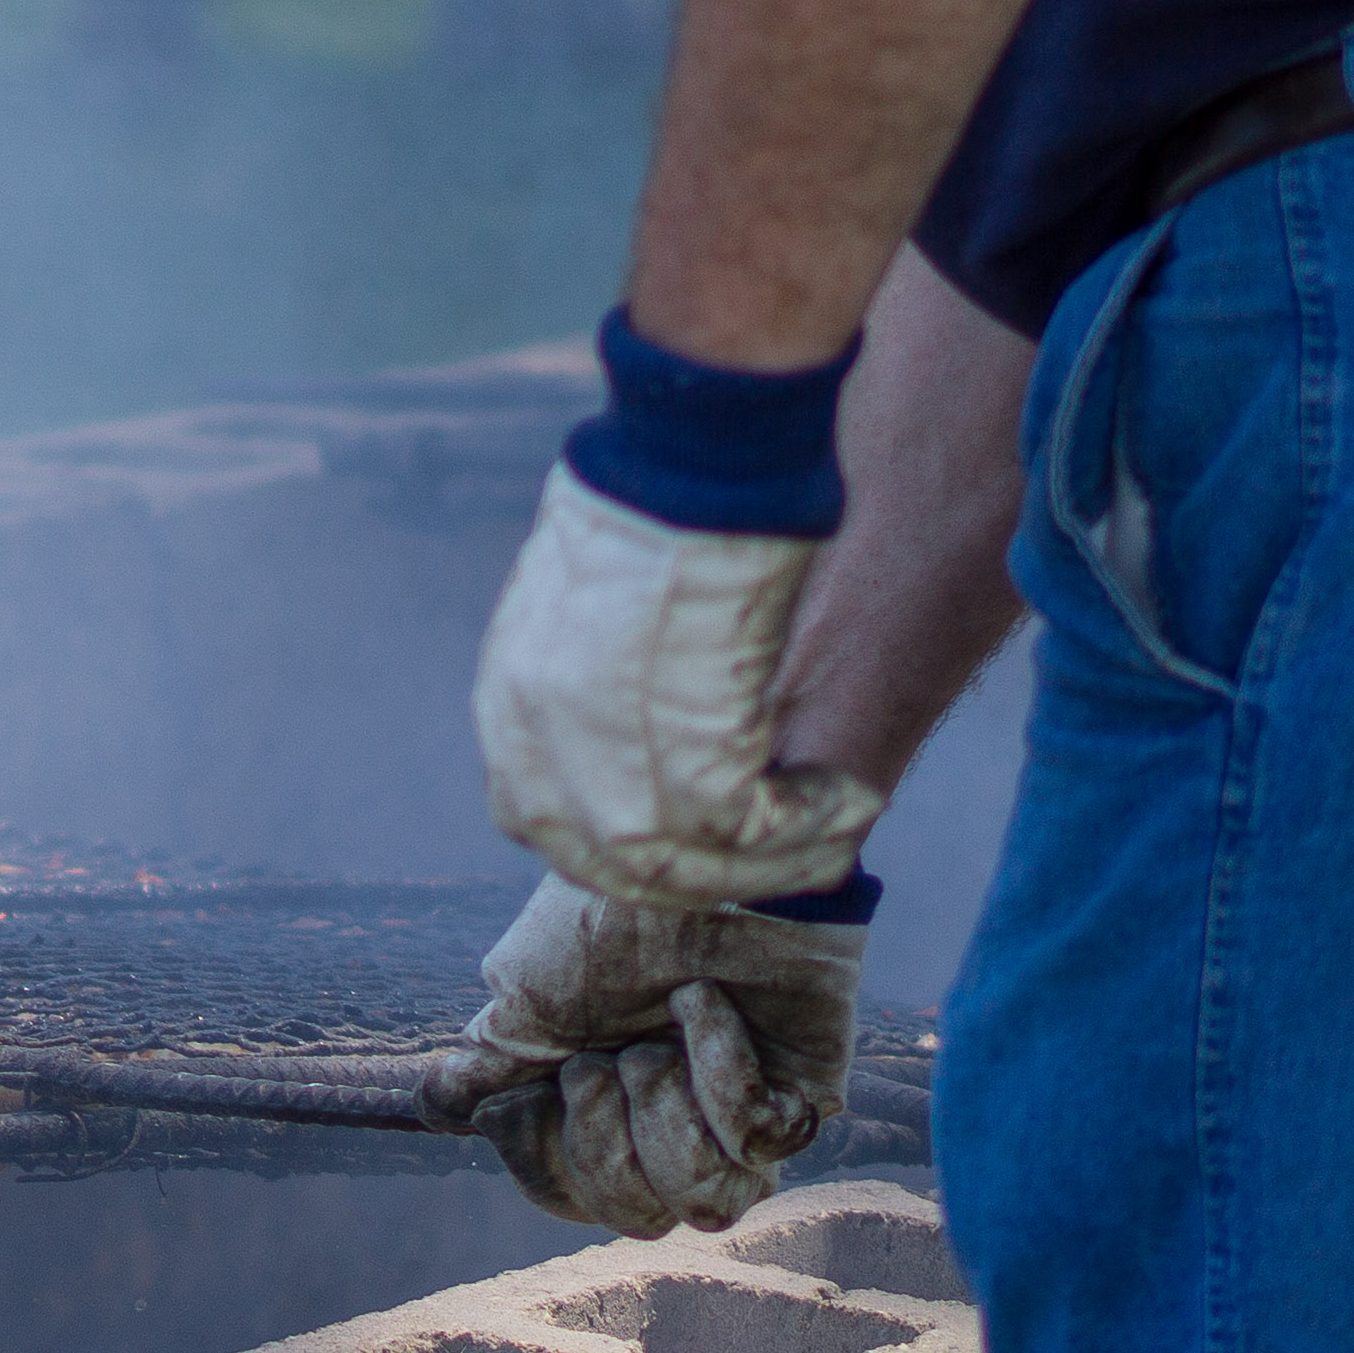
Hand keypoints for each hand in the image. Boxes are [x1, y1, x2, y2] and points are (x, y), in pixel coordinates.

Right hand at [425, 878, 866, 1234]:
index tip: (532, 1096)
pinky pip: (755, 1142)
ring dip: (662, 1116)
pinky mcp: (799, 1099)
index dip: (545, 1164)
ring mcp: (734, 1118)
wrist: (692, 864)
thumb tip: (437, 1107)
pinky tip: (704, 1005)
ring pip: (702, 1203)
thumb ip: (492, 1065)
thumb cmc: (606, 921)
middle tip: (604, 1060)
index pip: (569, 1198)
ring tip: (654, 1046)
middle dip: (606, 1140)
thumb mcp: (525, 992)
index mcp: (597, 1104)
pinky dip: (717, 1069)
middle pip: (636, 1219)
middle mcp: (665, 1122)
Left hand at [472, 463, 884, 903]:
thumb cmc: (646, 509)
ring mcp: (605, 786)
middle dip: (716, 868)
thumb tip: (645, 716)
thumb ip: (588, 681)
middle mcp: (539, 769)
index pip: (557, 832)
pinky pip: (757, 837)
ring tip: (838, 818)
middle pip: (628, 872)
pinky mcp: (684, 783)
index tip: (709, 837)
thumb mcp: (582, 606)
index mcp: (506, 720)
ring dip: (779, 857)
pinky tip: (847, 797)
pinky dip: (813, 825)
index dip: (642, 848)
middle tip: (789, 849)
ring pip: (700, 868)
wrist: (679, 480)